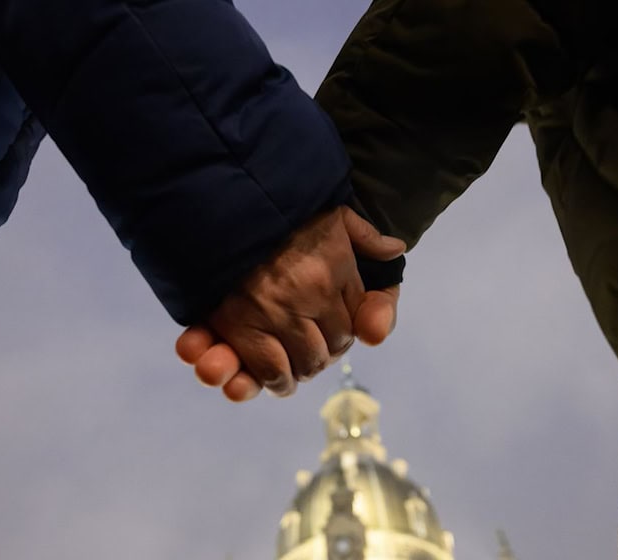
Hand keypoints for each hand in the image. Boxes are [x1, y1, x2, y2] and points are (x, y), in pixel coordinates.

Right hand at [175, 205, 402, 400]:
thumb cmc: (280, 214)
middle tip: (307, 349)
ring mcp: (275, 313)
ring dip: (300, 371)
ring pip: (305, 365)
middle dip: (322, 353)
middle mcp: (310, 295)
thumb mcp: (331, 214)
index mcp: (335, 270)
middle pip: (332, 348)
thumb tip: (396, 250)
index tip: (326, 330)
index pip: (354, 322)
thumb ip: (365, 235)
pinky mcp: (240, 326)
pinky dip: (274, 381)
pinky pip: (271, 371)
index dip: (341, 331)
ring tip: (293, 369)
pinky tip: (275, 380)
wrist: (222, 207)